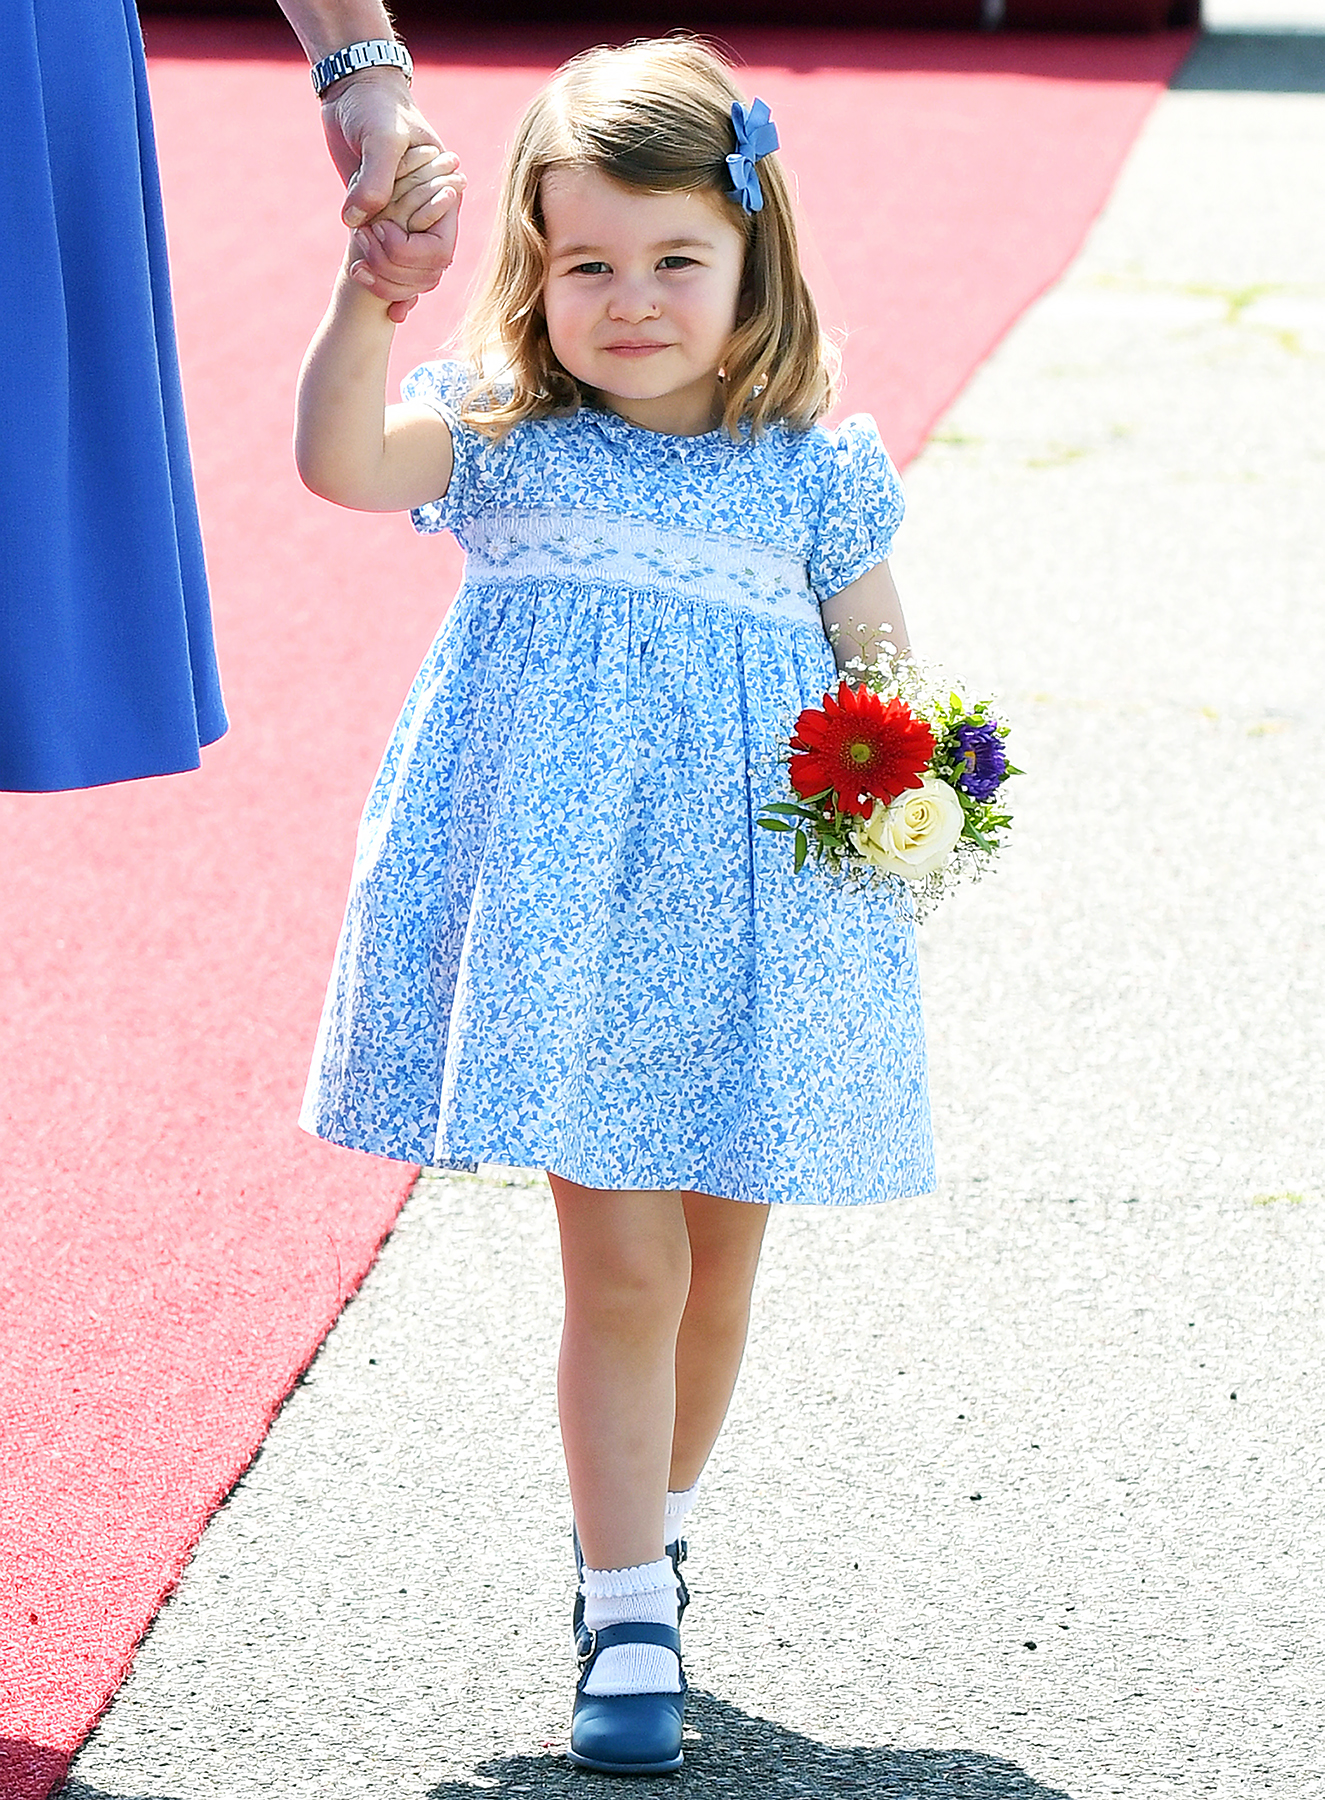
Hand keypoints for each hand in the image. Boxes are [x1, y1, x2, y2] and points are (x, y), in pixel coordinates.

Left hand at [321, 68, 455, 316]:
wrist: (353, 93)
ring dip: (385, 282)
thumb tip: (356, 222)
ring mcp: (405, 223)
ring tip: (357, 268)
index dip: (411, 255)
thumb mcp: (380, 137)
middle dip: (392, 269)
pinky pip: (391, 269)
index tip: (379, 230)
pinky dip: (383, 285)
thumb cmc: (376, 107)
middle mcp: (428, 216)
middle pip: (426, 272)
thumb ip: (374, 180)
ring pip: (410, 278)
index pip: (439, 251)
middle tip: (361, 244)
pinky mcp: (382, 224)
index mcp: (442, 197)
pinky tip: (369, 288)